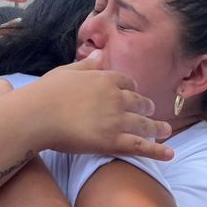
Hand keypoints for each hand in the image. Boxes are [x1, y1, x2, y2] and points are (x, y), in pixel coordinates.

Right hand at [29, 53, 172, 160]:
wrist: (37, 114)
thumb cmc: (46, 92)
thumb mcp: (68, 71)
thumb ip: (87, 65)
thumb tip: (100, 54)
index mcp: (105, 79)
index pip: (127, 82)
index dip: (132, 89)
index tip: (135, 93)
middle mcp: (116, 97)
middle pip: (139, 102)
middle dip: (146, 108)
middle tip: (152, 112)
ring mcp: (116, 120)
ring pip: (144, 124)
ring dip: (157, 128)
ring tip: (166, 131)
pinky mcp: (112, 141)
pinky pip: (140, 146)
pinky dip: (157, 150)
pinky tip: (169, 153)